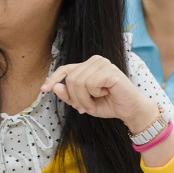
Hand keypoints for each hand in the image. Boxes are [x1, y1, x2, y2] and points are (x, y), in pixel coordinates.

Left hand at [40, 55, 158, 132]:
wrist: (129, 111)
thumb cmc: (108, 104)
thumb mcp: (83, 103)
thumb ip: (68, 95)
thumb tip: (55, 87)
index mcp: (87, 66)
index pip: (65, 69)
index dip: (53, 78)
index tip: (44, 89)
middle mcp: (94, 61)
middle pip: (70, 78)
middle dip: (75, 98)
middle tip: (86, 107)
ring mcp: (103, 63)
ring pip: (78, 81)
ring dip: (84, 99)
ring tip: (95, 102)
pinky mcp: (110, 70)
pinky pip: (90, 83)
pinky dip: (94, 94)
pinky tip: (105, 94)